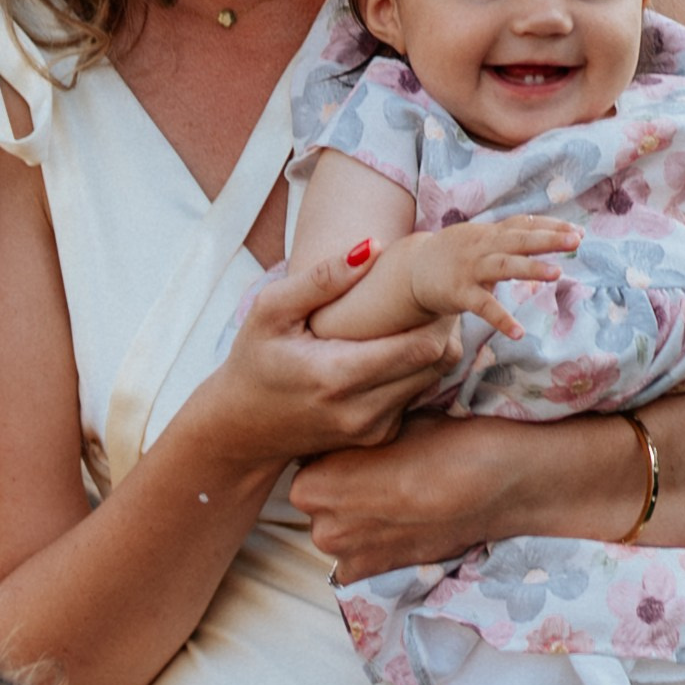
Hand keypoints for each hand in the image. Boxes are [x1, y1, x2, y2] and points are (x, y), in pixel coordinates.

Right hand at [201, 249, 458, 474]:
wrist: (241, 429)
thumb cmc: (254, 361)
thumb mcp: (272, 311)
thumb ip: (321, 279)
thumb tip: (373, 247)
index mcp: (338, 376)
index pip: (422, 346)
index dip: (438, 312)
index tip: (429, 286)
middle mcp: (363, 411)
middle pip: (439, 362)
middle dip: (443, 325)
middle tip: (428, 295)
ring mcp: (374, 430)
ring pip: (435, 379)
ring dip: (432, 346)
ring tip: (412, 316)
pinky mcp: (379, 437)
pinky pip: (418, 395)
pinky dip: (416, 370)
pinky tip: (394, 348)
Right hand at [404, 216, 580, 337]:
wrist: (412, 270)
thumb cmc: (455, 256)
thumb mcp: (483, 240)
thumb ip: (511, 237)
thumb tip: (549, 232)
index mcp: (491, 234)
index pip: (524, 225)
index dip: (551, 226)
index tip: (578, 231)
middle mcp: (483, 247)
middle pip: (519, 239)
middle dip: (548, 238)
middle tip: (576, 240)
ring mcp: (470, 269)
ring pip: (504, 266)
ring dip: (531, 268)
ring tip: (558, 273)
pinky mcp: (459, 293)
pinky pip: (484, 306)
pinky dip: (501, 319)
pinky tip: (519, 332)